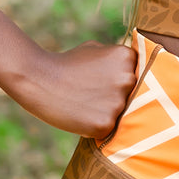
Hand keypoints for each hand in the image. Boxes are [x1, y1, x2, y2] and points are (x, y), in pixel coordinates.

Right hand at [9, 41, 137, 138]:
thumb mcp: (97, 49)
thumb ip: (118, 60)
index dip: (120, 80)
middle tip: (92, 93)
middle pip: (133, 95)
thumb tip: (135, 69)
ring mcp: (117, 102)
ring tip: (85, 103)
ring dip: (107, 112)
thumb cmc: (68, 63)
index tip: (104, 80)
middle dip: (116, 96)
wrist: (39, 80)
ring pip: (121, 113)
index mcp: (127, 57)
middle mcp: (127, 79)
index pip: (139, 74)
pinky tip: (81, 114)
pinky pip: (108, 129)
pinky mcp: (105, 124)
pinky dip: (95, 125)